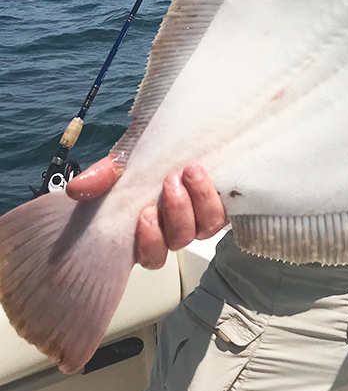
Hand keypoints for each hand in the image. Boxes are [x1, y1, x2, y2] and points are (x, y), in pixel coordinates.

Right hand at [67, 157, 226, 269]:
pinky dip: (216, 195)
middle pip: (180, 240)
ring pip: (205, 227)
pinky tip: (205, 176)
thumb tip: (78, 189)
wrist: (178, 136)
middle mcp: (176, 228)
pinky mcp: (221, 202)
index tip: (146, 213)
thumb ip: (100, 177)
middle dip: (177, 212)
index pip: (151, 255)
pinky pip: (225, 210)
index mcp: (149, 229)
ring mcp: (201, 216)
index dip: (151, 242)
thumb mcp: (119, 165)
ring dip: (198, 201)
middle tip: (170, 181)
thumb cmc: (146, 159)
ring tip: (190, 172)